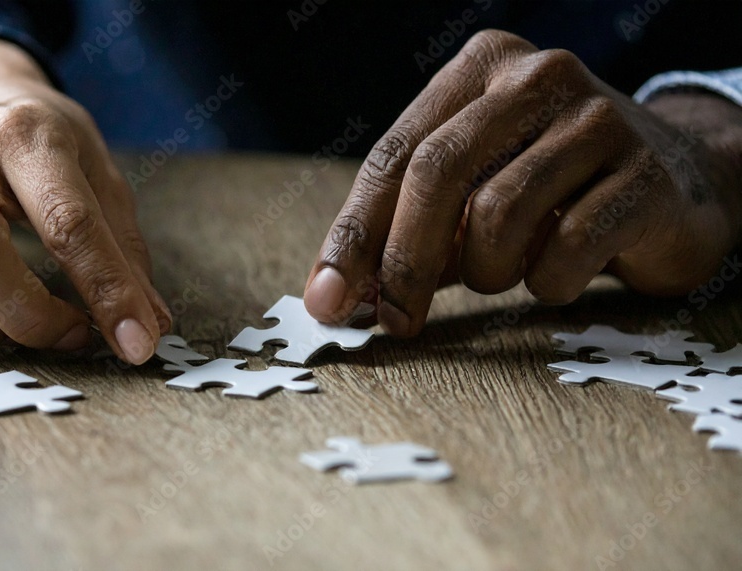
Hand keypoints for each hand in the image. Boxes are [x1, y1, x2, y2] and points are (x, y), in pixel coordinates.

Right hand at [0, 39, 169, 362]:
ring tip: (16, 326)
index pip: (68, 222)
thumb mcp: (98, 170)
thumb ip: (124, 248)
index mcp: (29, 136)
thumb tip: (149, 326)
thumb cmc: (38, 138)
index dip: (107, 291)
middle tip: (69, 333)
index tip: (135, 343)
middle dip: (28, 316)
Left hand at [304, 29, 741, 335]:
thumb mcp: (469, 194)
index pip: (395, 155)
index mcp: (480, 69)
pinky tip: (557, 273)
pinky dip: (547, 283)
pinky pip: (565, 251)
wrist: (677, 186)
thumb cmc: (549, 192)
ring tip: (505, 270)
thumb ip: (404, 230)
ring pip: (499, 217)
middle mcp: (539, 77)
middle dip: (404, 262)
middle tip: (396, 321)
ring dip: (486, 271)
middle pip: (438, 174)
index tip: (327, 301)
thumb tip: (333, 296)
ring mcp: (599, 119)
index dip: (354, 234)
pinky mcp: (645, 174)